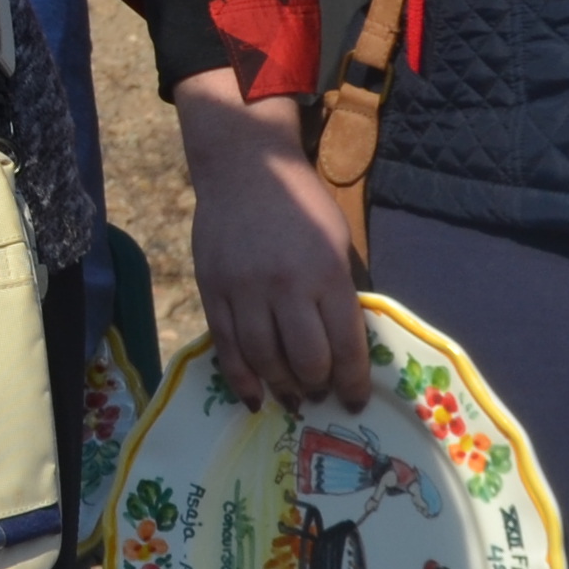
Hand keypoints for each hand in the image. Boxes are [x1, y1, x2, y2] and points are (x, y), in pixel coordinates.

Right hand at [172, 69, 366, 407]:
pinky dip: (241, 379)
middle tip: (321, 394)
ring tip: (292, 397)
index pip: (345, 346)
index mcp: (326, 273)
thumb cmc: (301, 203)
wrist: (244, 167)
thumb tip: (346, 346)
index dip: (352, 383)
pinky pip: (226, 346)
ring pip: (264, 360)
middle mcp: (286, 286)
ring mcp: (244, 290)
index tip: (355, 401)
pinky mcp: (212, 290)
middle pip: (304, 361)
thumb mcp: (337, 240)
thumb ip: (341, 290)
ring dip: (281, 388)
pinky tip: (255, 396)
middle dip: (317, 387)